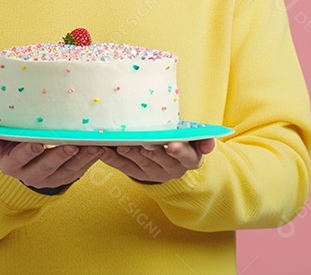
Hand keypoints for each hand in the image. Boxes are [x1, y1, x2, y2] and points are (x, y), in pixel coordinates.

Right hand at [0, 135, 102, 190]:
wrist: (25, 170)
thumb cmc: (11, 148)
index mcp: (12, 165)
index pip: (21, 158)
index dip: (29, 151)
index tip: (38, 142)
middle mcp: (31, 175)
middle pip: (47, 167)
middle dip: (60, 156)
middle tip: (72, 144)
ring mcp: (51, 179)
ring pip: (68, 171)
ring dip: (82, 159)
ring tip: (94, 146)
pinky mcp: (66, 179)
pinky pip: (81, 171)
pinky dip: (91, 161)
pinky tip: (100, 149)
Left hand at [98, 139, 215, 183]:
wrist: (167, 156)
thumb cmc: (179, 138)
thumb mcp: (192, 136)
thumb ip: (199, 136)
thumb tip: (210, 143)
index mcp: (190, 158)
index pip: (188, 157)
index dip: (180, 151)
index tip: (172, 145)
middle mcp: (173, 169)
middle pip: (161, 160)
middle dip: (151, 151)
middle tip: (142, 142)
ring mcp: (153, 173)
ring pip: (141, 163)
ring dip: (130, 153)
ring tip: (120, 143)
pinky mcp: (136, 174)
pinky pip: (122, 166)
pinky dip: (110, 158)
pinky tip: (100, 148)